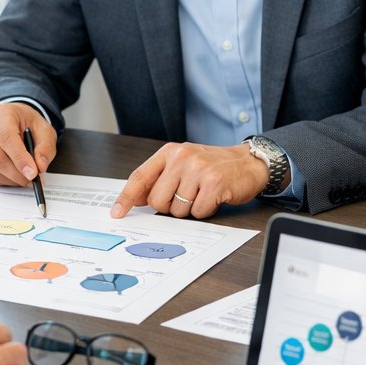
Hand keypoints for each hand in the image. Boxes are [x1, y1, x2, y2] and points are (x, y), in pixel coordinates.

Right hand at [0, 102, 55, 186]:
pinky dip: (2, 179)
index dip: (20, 158)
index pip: (7, 137)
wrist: (12, 120)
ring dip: (10, 179)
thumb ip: (45, 148)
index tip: (32, 173)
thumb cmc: (26, 124)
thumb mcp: (44, 130)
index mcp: (3, 114)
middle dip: (17, 174)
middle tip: (33, 179)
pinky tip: (12, 175)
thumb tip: (40, 166)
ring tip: (24, 177)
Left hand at [110, 141, 267, 218]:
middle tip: (186, 196)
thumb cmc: (213, 165)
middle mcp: (182, 157)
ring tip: (202, 194)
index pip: (140, 177)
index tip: (117, 212)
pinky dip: (205, 211)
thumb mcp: (182, 164)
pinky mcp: (214, 184)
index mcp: (170, 152)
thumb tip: (135, 199)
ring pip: (177, 210)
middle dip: (169, 206)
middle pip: (157, 200)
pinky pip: (198, 212)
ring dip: (189, 209)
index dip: (126, 197)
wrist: (247, 162)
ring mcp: (198, 170)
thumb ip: (159, 178)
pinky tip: (213, 197)